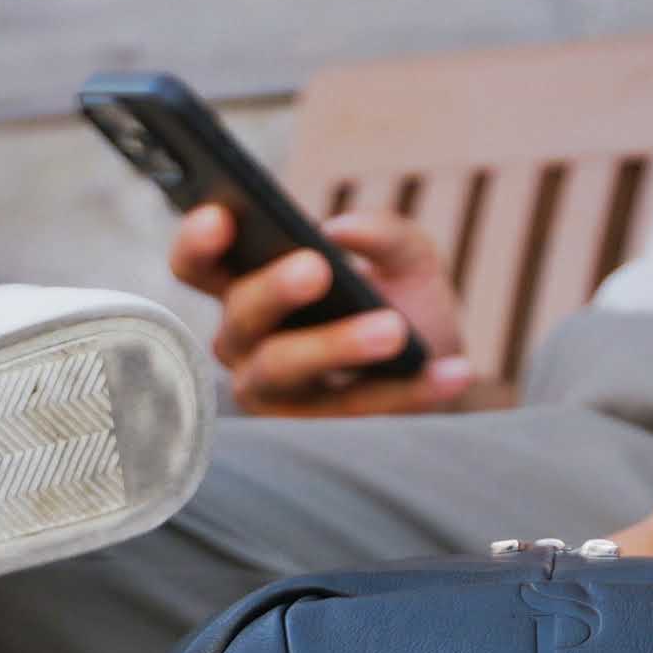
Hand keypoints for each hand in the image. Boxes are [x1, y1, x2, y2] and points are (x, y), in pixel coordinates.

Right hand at [168, 204, 474, 417]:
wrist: (443, 367)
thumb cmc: (402, 299)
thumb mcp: (407, 255)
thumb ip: (386, 232)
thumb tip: (344, 232)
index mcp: (248, 287)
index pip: (198, 266)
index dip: (198, 244)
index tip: (221, 216)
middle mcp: (245, 345)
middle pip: (240, 319)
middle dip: (273, 290)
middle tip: (314, 266)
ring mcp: (275, 397)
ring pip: (283, 369)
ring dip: (335, 345)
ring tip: (392, 328)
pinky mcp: (318, 437)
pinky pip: (358, 411)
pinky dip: (409, 391)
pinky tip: (454, 372)